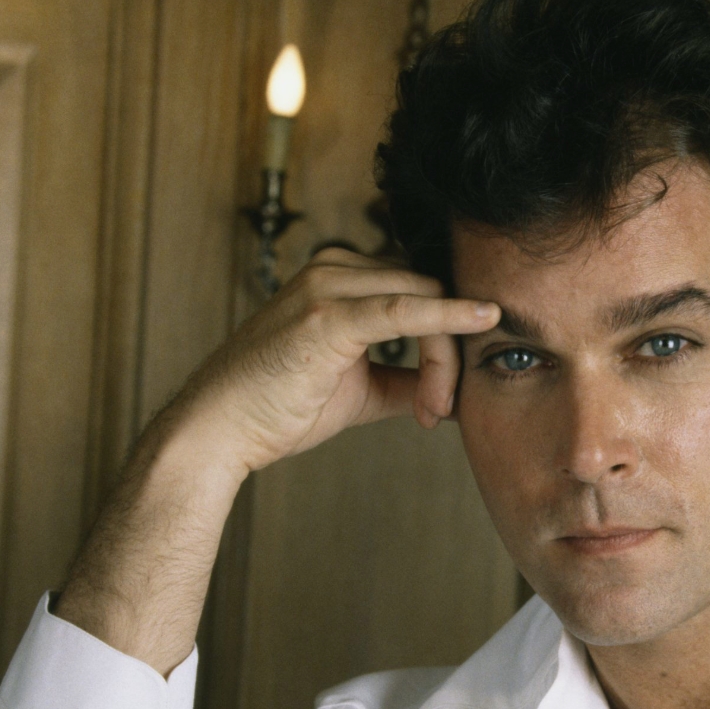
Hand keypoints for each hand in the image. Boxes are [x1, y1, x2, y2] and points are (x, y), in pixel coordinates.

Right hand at [179, 246, 500, 476]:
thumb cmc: (281, 407)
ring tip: (432, 410)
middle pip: (429, 291)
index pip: (419, 291)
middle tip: (442, 409)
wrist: (218, 430)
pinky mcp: (328, 313)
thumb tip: (459, 390)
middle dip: (449, 353)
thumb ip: (408, 379)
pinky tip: (482, 322)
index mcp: (341, 277)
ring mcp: (328, 285)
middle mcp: (334, 269)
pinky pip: (405, 308)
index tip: (446, 397)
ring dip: (444, 358)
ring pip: (426, 298)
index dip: (447, 339)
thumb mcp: (361, 389)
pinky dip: (449, 317)